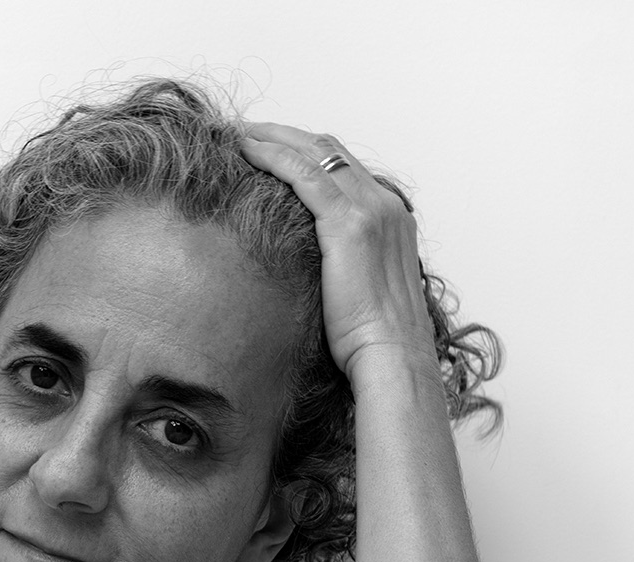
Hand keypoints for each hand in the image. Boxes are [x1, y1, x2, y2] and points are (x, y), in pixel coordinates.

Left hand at [239, 122, 436, 378]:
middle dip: (288, 136)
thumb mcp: (366, 290)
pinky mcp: (348, 224)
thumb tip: (318, 272)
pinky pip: (303, 174)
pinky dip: (272, 155)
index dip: (308, 154)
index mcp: (393, 218)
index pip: (346, 168)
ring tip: (240, 135)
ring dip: (274, 138)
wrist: (392, 356)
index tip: (276, 151)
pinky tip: (246, 151)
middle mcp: (385, 205)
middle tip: (250, 132)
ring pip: (315, 153)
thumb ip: (348, 265)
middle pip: (331, 150)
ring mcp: (370, 210)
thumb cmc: (375, 339)